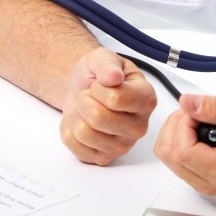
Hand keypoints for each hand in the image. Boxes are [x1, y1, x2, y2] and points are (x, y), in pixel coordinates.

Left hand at [60, 48, 156, 165]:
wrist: (83, 88)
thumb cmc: (98, 75)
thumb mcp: (102, 57)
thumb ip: (108, 63)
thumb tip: (114, 76)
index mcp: (146, 99)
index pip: (115, 99)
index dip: (98, 88)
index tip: (100, 84)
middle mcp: (139, 127)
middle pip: (97, 118)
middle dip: (84, 100)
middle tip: (90, 95)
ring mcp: (122, 146)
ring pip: (83, 132)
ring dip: (76, 114)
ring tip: (86, 107)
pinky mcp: (103, 158)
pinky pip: (73, 143)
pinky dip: (69, 128)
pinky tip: (82, 121)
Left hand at [154, 94, 215, 194]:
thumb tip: (187, 102)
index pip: (182, 151)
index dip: (184, 124)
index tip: (198, 112)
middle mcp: (209, 181)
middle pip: (168, 152)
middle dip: (177, 124)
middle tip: (197, 114)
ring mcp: (199, 179)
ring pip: (164, 153)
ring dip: (174, 129)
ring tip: (196, 120)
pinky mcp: (193, 173)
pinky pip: (168, 154)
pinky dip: (174, 135)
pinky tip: (192, 128)